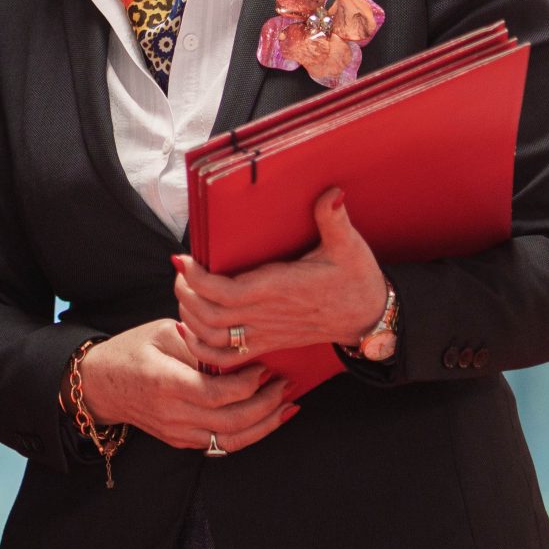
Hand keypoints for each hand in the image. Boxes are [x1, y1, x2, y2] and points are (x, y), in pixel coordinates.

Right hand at [77, 317, 294, 453]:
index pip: (219, 394)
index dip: (248, 384)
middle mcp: (173, 414)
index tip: (264, 367)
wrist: (100, 384)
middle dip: (266, 405)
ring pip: (231, 440)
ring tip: (287, 406)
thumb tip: (237, 350)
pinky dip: (248, 433)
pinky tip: (266, 419)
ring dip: (265, 425)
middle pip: (231, 421)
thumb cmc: (131, 351)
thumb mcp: (162, 332)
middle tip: (285, 385)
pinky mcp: (181, 441)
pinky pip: (222, 444)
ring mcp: (177, 432)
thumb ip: (199, 343)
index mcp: (166, 383)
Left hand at [174, 188, 387, 362]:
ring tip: (183, 291)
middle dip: (185, 292)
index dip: (197, 278)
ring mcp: (265, 333)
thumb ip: (334, 220)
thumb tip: (331, 192)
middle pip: (210, 314)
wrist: (369, 318)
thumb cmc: (356, 279)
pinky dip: (201, 348)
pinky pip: (226, 356)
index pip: (226, 292)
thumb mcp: (349, 247)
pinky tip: (190, 329)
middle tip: (179, 269)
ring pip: (213, 336)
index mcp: (279, 288)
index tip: (182, 258)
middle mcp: (267, 314)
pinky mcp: (268, 343)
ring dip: (189, 316)